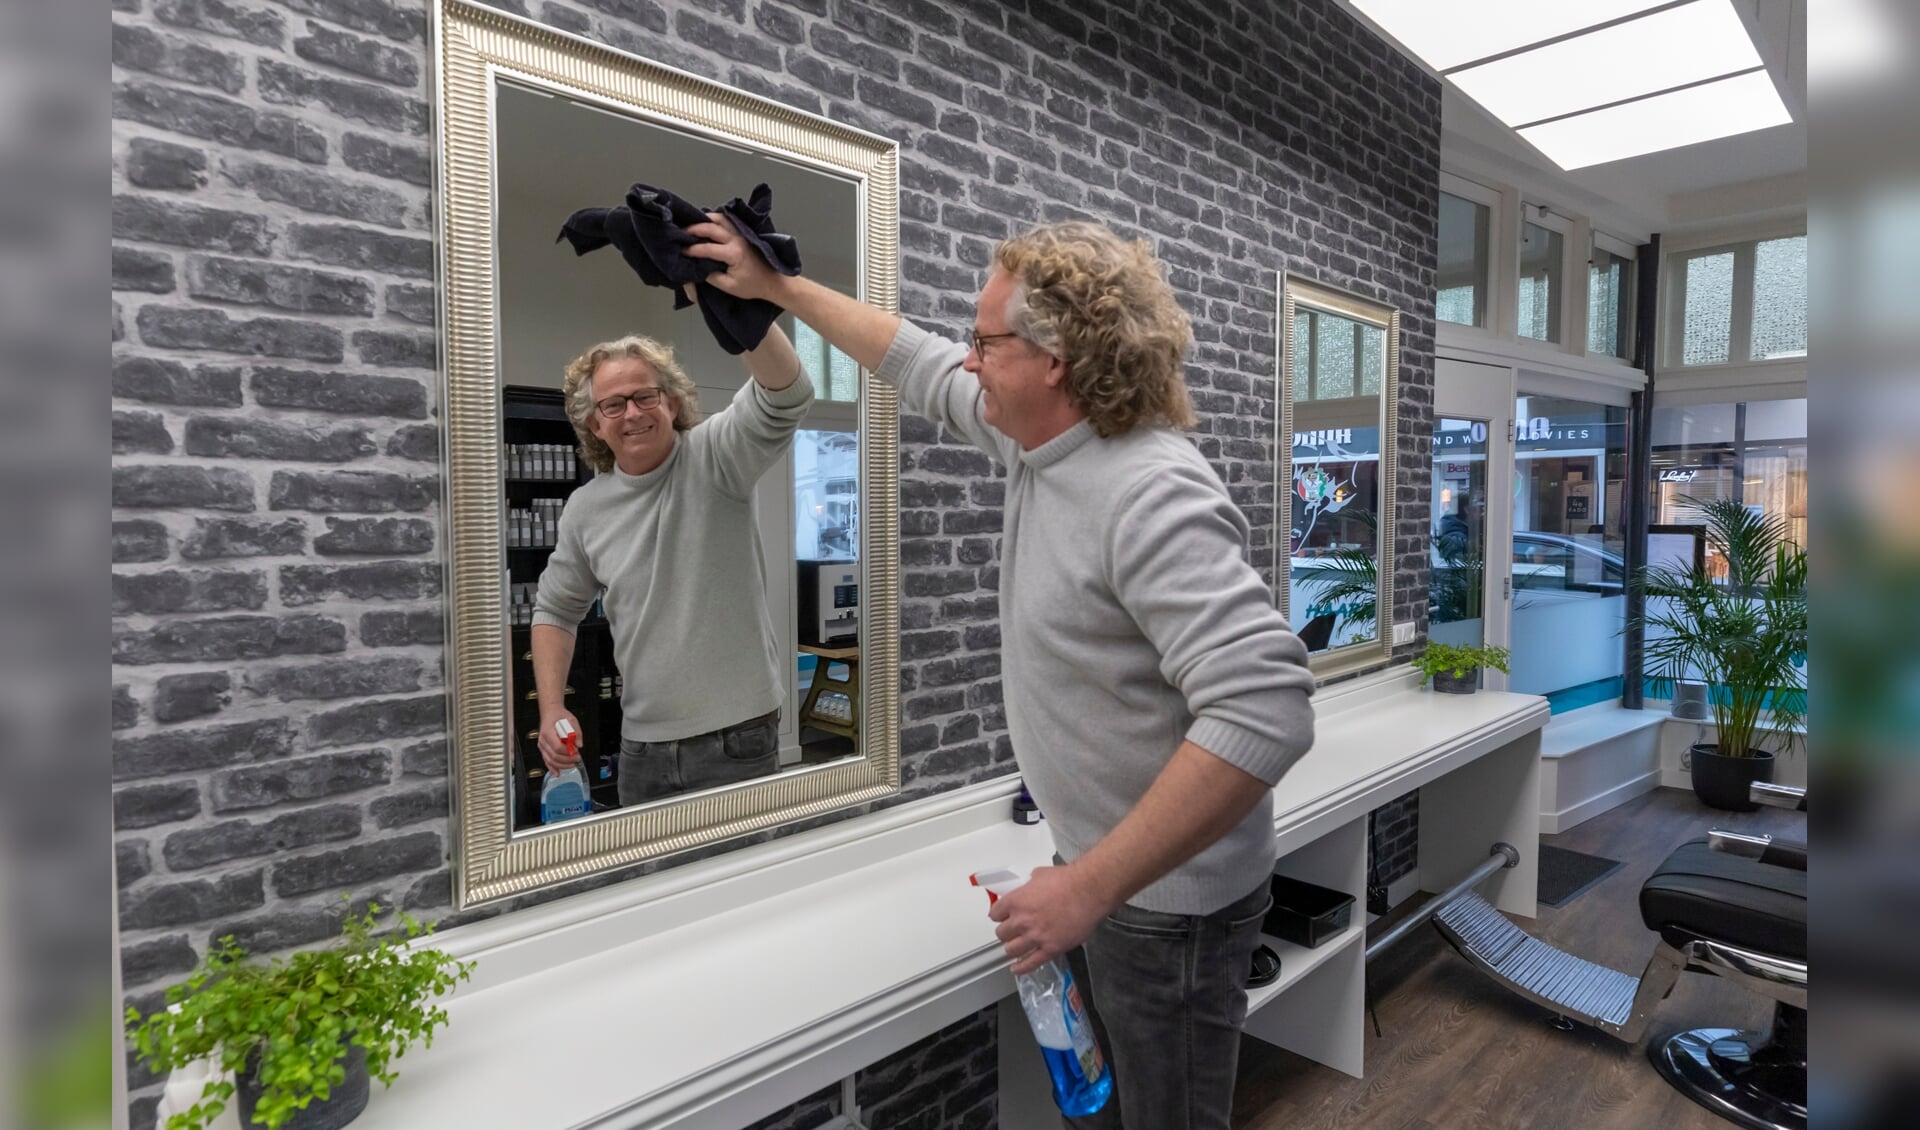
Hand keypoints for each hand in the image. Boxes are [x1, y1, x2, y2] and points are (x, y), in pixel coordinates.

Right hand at [536, 709, 582, 774]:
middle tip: (577, 758)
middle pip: (554, 756)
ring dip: (562, 765)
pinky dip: (552, 768)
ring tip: (572, 764)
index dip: (567, 751)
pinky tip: (558, 773)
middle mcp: (543, 740)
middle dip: (567, 760)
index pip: (557, 746)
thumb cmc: (559, 716)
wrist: (551, 713)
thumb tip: (579, 744)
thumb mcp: (572, 720)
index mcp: (548, 732)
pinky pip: (546, 761)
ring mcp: (542, 745)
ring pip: (550, 760)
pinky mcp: (543, 749)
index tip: (576, 751)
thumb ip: (576, 733)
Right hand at [683, 212, 788, 303]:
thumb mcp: (729, 287)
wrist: (773, 281)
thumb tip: (697, 267)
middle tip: (682, 233)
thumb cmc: (753, 285)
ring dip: (705, 220)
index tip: (681, 251)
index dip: (692, 250)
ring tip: (692, 225)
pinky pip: (728, 221)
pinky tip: (708, 223)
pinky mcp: (744, 233)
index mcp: (734, 253)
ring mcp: (742, 233)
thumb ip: (711, 276)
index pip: (707, 248)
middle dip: (694, 229)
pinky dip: (716, 219)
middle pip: (711, 227)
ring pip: (720, 219)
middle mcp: (738, 239)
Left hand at [987, 864, 1112, 975]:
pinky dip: (1022, 968)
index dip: (998, 915)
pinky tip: (1017, 969)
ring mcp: (1036, 936)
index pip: (995, 914)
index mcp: (1016, 901)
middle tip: (1010, 931)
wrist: (1088, 891)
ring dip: (1012, 948)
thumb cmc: (1068, 881)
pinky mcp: (1051, 948)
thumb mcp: (1039, 875)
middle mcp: (1022, 921)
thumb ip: (1028, 885)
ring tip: (1014, 947)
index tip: (1001, 917)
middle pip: (1002, 934)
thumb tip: (1028, 887)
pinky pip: (1031, 963)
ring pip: (1012, 950)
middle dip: (1005, 932)